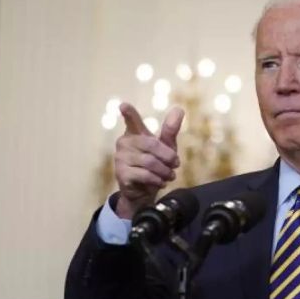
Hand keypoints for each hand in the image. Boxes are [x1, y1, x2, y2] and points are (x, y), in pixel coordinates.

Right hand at [113, 103, 183, 218]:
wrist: (144, 192)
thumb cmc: (155, 165)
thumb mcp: (166, 147)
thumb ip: (170, 130)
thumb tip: (179, 109)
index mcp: (135, 133)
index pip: (131, 120)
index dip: (129, 113)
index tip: (123, 106)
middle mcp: (124, 143)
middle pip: (152, 144)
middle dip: (168, 156)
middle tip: (176, 164)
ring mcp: (120, 158)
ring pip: (150, 162)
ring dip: (164, 171)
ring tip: (169, 176)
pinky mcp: (121, 174)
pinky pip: (144, 175)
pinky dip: (157, 180)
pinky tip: (160, 182)